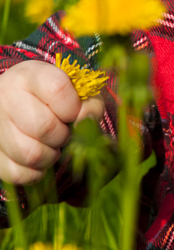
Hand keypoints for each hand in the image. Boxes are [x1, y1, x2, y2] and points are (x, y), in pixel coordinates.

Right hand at [0, 60, 105, 184]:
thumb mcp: (75, 90)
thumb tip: (85, 123)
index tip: (74, 113)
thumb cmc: (54, 99)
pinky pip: (19, 173)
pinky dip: (36, 172)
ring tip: (51, 145)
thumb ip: (89, 103)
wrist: (19, 106)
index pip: (58, 89)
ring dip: (51, 156)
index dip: (75, 108)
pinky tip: (38, 157)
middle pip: (44, 127)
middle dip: (64, 136)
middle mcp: (4, 96)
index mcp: (28, 75)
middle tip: (63, 132)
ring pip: (32, 154)